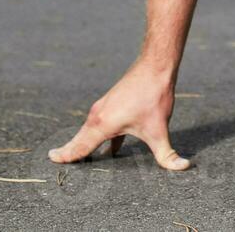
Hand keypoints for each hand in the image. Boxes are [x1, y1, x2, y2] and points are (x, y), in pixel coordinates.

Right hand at [48, 60, 190, 170]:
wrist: (155, 66)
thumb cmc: (153, 97)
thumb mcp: (159, 130)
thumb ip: (167, 155)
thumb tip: (183, 167)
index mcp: (102, 125)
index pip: (80, 147)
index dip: (66, 156)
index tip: (51, 160)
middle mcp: (97, 116)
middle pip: (79, 139)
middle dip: (69, 152)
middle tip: (54, 161)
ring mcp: (104, 108)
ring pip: (89, 131)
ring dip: (83, 145)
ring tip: (79, 160)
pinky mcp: (113, 104)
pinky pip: (102, 126)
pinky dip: (100, 138)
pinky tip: (111, 151)